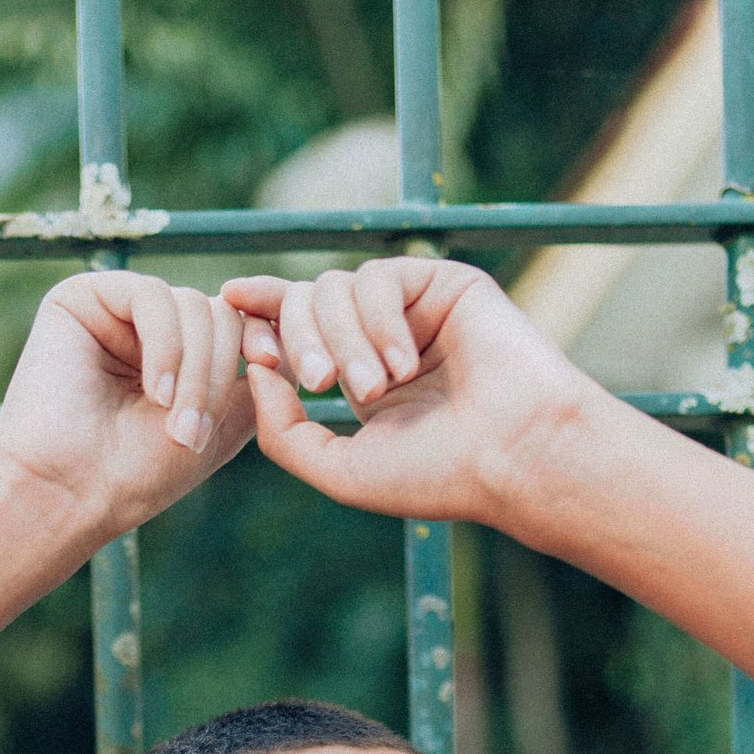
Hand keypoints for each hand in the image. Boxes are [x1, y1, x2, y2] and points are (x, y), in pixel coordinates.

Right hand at [0, 272, 254, 541]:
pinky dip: (165, 347)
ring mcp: (119, 309)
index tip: (272, 364)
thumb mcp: (222, 423)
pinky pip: (153, 297)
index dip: (265, 333)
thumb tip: (286, 326)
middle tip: (197, 432)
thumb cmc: (139, 475)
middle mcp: (153, 327)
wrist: (71, 493)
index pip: (241, 321)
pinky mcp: (84, 297)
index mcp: (183, 353)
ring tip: (176, 425)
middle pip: (223, 314)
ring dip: (196, 371)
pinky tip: (154, 391)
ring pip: (195, 305)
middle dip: (222, 373)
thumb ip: (258, 375)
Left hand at [222, 257, 592, 531]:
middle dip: (300, 339)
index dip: (263, 316)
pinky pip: (379, 277)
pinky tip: (405, 364)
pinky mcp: (444, 282)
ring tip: (377, 388)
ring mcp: (415, 310)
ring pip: (336, 288)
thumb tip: (252, 366)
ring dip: (344, 339)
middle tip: (321, 383)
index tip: (239, 323)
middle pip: (307, 303)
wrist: (514, 457)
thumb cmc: (436, 476)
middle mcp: (386, 340)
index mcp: (362, 382)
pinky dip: (379, 321)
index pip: (298, 329)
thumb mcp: (338, 470)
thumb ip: (281, 430)